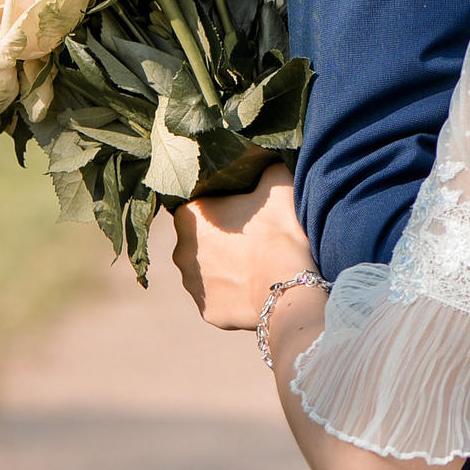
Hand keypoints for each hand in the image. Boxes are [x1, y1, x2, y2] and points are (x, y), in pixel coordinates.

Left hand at [171, 162, 315, 329]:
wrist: (288, 286)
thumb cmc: (278, 231)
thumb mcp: (277, 184)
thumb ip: (266, 168)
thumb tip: (266, 158)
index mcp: (189, 218)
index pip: (196, 207)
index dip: (218, 207)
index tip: (239, 210)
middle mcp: (180, 252)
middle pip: (197, 241)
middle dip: (217, 240)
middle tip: (249, 238)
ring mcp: (193, 286)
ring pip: (205, 272)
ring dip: (223, 268)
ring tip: (253, 264)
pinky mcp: (207, 312)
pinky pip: (218, 299)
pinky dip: (231, 294)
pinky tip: (253, 287)